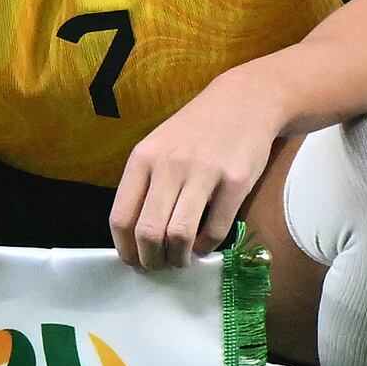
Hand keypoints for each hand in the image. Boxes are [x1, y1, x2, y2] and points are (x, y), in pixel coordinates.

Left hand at [105, 76, 286, 268]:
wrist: (245, 100)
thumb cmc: (196, 130)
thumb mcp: (159, 147)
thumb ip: (145, 185)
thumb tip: (135, 237)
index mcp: (143, 158)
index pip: (121, 218)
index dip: (126, 249)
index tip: (134, 260)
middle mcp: (169, 165)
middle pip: (148, 233)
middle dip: (152, 261)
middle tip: (160, 265)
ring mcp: (204, 172)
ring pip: (179, 236)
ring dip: (178, 258)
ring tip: (182, 258)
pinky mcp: (235, 181)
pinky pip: (215, 230)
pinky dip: (206, 247)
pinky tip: (204, 244)